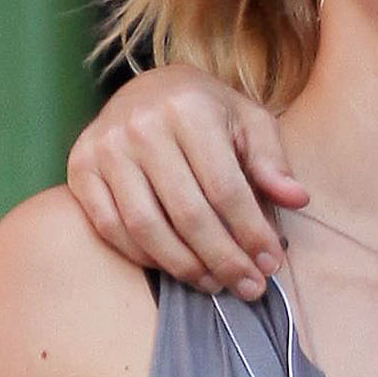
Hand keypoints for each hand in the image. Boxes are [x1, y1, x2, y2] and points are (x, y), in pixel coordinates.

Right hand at [65, 68, 307, 295]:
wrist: (146, 89)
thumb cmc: (206, 112)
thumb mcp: (248, 122)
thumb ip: (272, 160)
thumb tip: (297, 199)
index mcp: (189, 109)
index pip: (225, 189)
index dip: (251, 234)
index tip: (271, 264)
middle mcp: (142, 126)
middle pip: (188, 216)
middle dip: (224, 260)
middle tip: (248, 287)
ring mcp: (105, 147)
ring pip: (147, 229)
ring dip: (185, 267)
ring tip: (214, 283)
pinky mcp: (80, 167)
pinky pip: (112, 229)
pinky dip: (145, 257)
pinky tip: (175, 265)